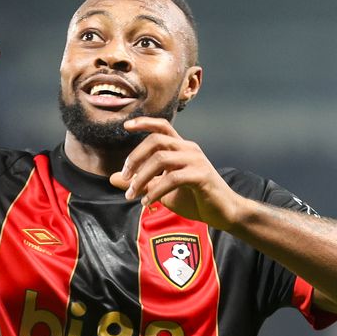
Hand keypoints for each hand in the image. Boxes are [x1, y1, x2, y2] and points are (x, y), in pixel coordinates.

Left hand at [109, 117, 245, 230]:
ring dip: (141, 177)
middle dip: (135, 157)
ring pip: (161, 159)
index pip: (162, 126)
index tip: (125, 126)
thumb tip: (112, 178)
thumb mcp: (161, 190)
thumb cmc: (194, 198)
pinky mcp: (201, 175)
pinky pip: (172, 178)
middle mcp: (189, 149)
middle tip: (124, 177)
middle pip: (156, 140)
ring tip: (132, 195)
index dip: (144, 122)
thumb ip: (140, 182)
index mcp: (181, 147)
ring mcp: (196, 161)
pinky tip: (147, 202)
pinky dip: (155, 191)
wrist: (223, 213)